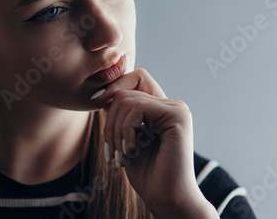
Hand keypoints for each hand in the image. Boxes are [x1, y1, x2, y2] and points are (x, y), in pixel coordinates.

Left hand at [91, 68, 218, 218]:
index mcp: (160, 108)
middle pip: (124, 92)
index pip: (135, 78)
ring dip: (116, 131)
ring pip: (126, 100)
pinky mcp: (178, 116)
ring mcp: (176, 109)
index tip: (98, 105)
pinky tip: (131, 151)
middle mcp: (171, 104)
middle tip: (112, 151)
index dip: (114, 87)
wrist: (166, 198)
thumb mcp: (126, 138)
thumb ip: (120, 115)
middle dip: (110, 122)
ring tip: (121, 156)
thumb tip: (103, 94)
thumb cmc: (147, 173)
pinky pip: (137, 109)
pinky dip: (126, 131)